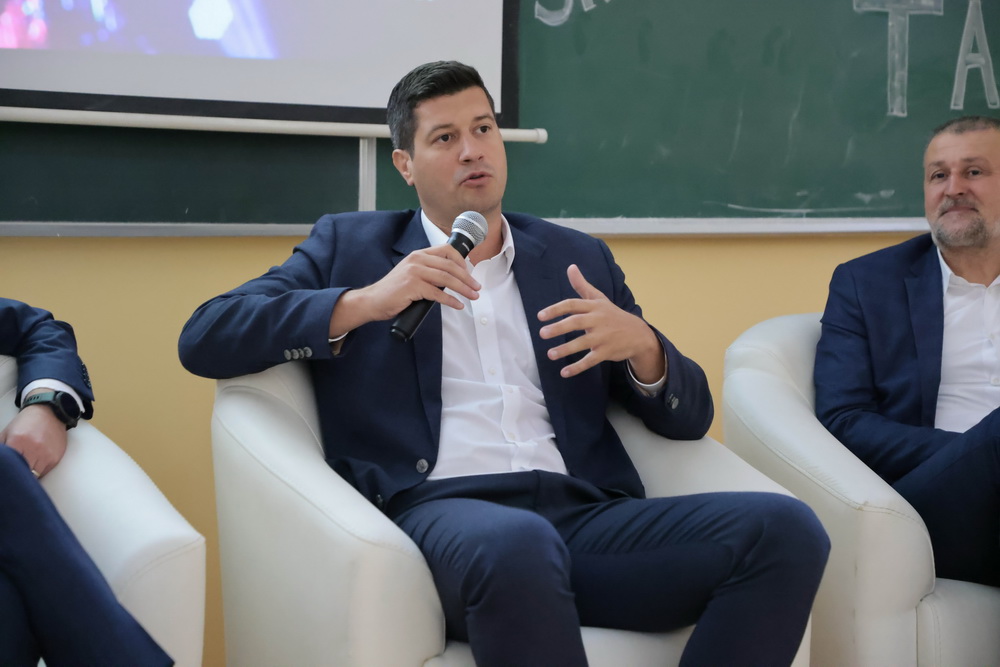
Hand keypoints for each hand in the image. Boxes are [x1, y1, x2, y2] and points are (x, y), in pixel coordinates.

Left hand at [0, 405, 67, 477]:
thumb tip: (0, 463)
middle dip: (19, 473)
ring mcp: (47, 455)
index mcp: (18, 442)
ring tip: (27, 463)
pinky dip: (39, 470)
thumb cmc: (26, 423)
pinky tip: (36, 460)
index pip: (11, 467)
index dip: (9, 472)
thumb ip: (1, 449)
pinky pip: (45, 472)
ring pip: (35, 476)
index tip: (9, 472)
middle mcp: (34, 449)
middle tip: (16, 470)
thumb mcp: (7, 433)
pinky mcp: (55, 458)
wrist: (49, 413)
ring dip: (30, 473)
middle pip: (24, 474)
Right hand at [329, 244, 481, 335]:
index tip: (470, 273)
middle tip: (477, 287)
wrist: (373, 300)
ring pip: (446, 279)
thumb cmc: (394, 291)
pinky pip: (437, 293)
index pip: (446, 251)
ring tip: (473, 296)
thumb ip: (428, 272)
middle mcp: (417, 260)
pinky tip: (458, 305)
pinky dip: (450, 300)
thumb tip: (451, 279)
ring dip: (463, 289)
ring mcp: (414, 272)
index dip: (461, 261)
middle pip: (450, 266)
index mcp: (418, 255)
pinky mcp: (412, 286)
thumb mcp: (412, 274)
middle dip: (467, 278)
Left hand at [538, 264, 665, 380]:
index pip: (573, 304)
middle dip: (558, 328)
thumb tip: (570, 267)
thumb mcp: (599, 298)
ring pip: (582, 343)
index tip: (540, 316)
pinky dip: (578, 367)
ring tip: (550, 354)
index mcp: (594, 306)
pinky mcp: (607, 351)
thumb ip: (582, 285)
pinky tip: (564, 373)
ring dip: (565, 349)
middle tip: (542, 333)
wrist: (638, 334)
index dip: (556, 309)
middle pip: (576, 322)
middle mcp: (598, 320)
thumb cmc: (613, 315)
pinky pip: (590, 360)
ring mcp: (603, 337)